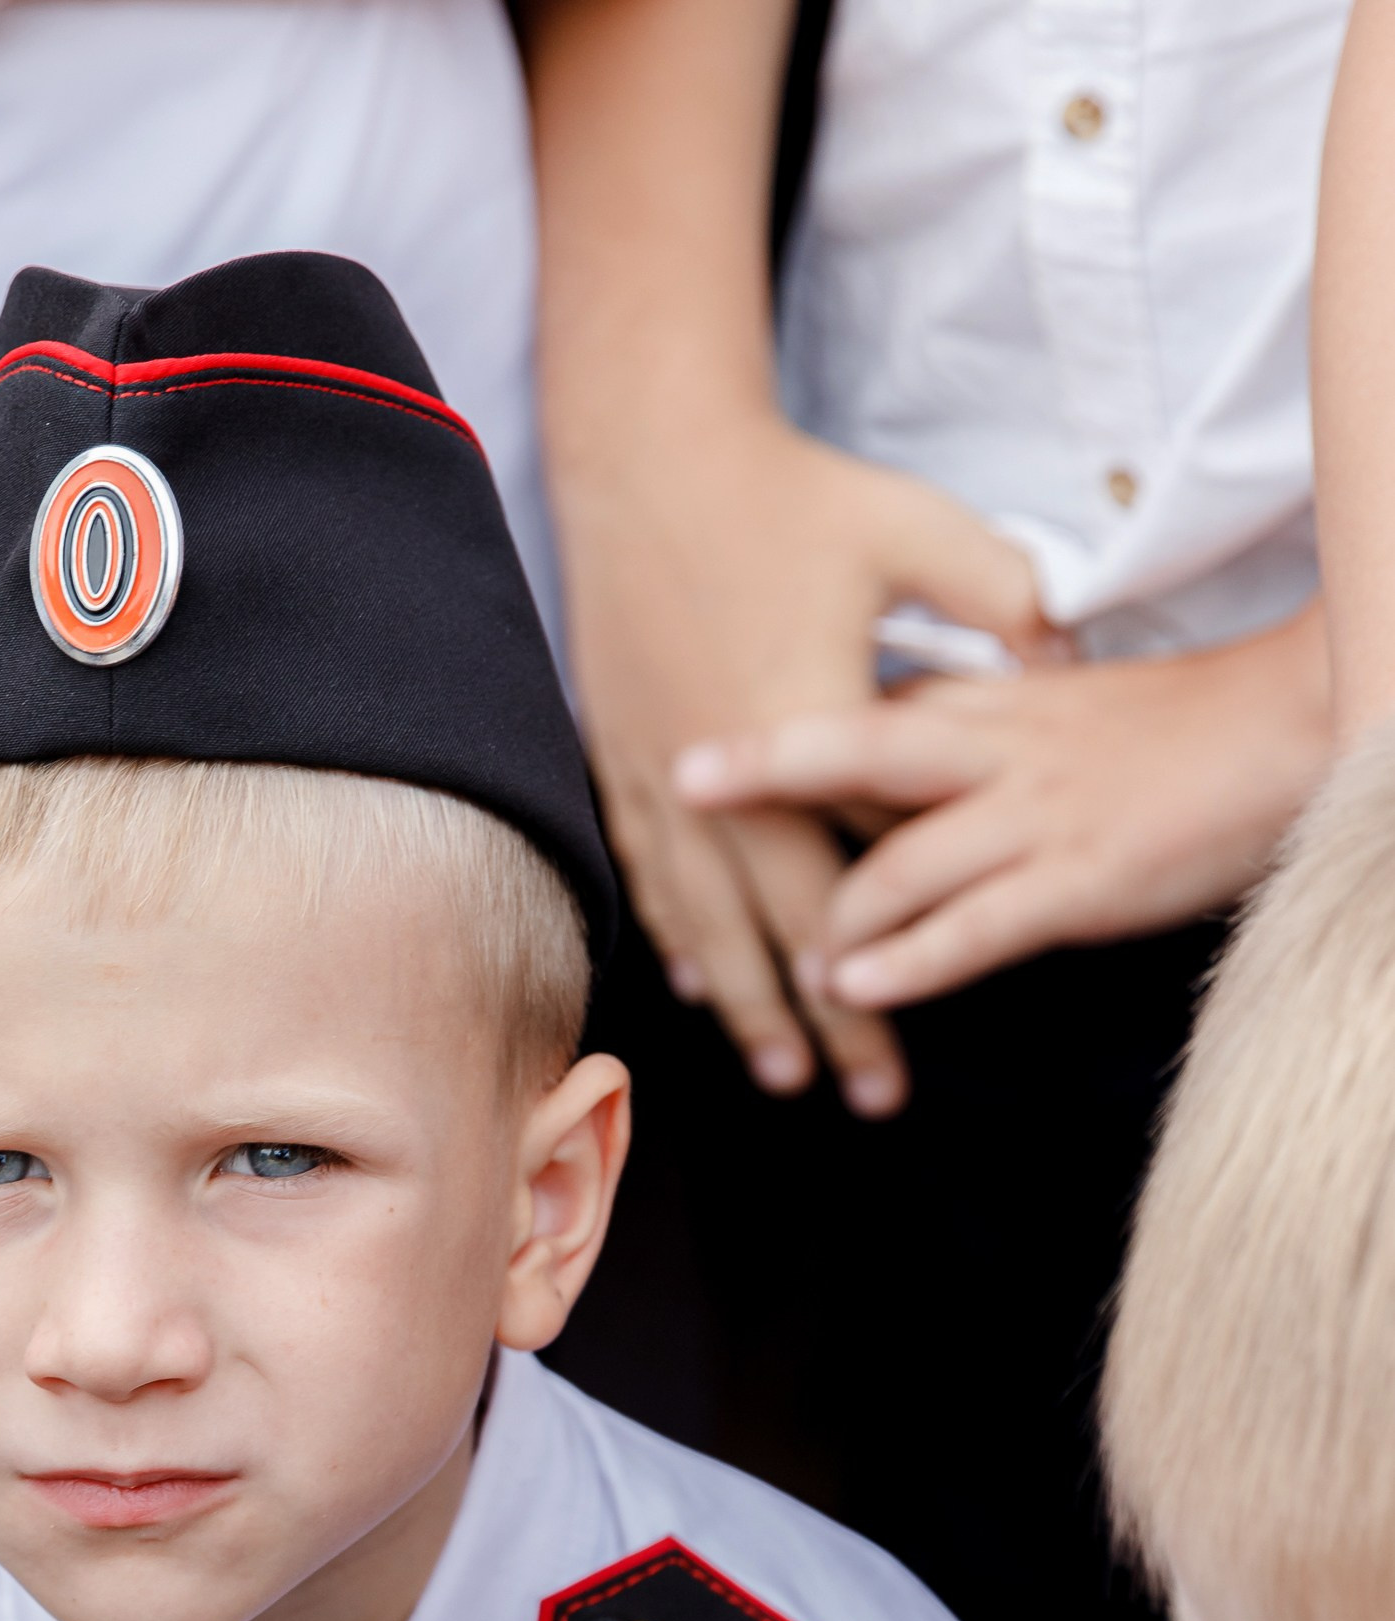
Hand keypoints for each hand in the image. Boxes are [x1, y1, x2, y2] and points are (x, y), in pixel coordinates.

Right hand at [555, 408, 1050, 1109]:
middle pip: (789, 930)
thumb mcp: (914, 534)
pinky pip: (655, 877)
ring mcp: (666, 777)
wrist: (648, 459)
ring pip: (712, 925)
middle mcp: (730, 777)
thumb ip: (1001, 600)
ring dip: (749, 1008)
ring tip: (783, 1072)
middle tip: (866, 1097)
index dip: (906, 942)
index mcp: (808, 732)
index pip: (870, 863)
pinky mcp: (625, 761)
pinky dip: (682, 940)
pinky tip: (703, 986)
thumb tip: (1060, 660)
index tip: (937, 1007)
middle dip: (830, 1023)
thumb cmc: (787, 494)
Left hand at [672, 602, 1333, 1011]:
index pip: (865, 709)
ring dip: (830, 921)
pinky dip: (908, 961)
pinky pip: (972, 926)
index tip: (704, 737)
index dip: (781, 733)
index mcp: (990, 701)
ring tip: (782, 966)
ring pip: (901, 864)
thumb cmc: (1171, 728)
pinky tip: (858, 988)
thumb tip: (885, 749)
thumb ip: (967, 727)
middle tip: (682, 782)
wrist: (1286, 731)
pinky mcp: (1075, 881)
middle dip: (765, 768)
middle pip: (858, 749)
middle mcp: (996, 751)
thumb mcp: (1052, 705)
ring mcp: (1032, 816)